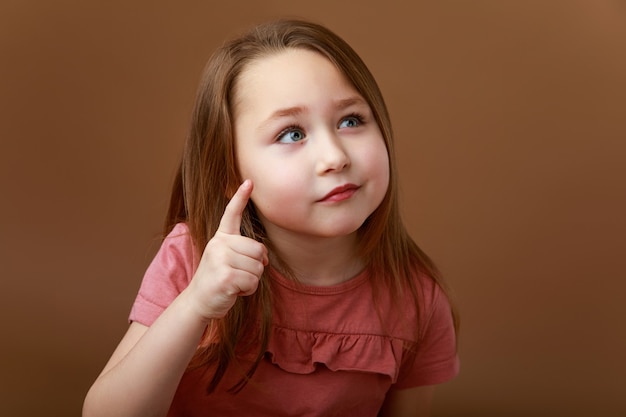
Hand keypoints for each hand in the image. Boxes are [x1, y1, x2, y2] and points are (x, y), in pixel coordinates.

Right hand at [185, 179, 267, 320]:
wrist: (198, 301)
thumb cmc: (218, 280)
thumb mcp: (227, 260)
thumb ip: (244, 252)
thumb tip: (265, 257)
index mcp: (220, 238)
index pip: (231, 214)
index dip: (240, 198)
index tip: (249, 182)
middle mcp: (219, 245)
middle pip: (259, 249)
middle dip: (256, 266)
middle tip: (238, 274)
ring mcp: (221, 259)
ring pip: (258, 267)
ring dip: (251, 280)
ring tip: (234, 282)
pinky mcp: (225, 276)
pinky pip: (253, 281)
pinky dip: (248, 290)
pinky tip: (234, 291)